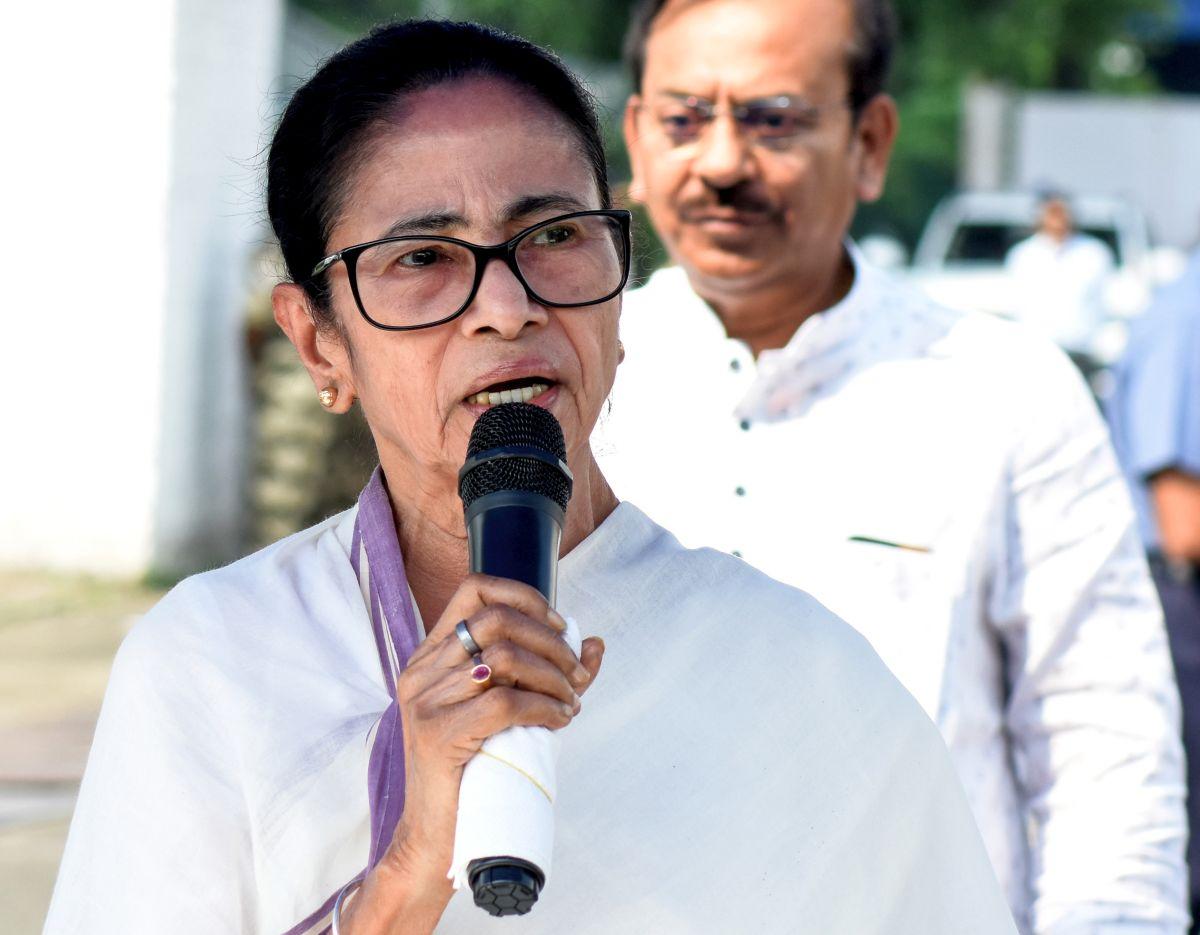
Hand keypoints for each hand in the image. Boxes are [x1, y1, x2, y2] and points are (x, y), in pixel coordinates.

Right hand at [340, 574, 603, 933]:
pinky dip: (543, 707)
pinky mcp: (439, 735)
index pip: (474, 590)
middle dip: (551, 642)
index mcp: (431, 656)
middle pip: (496, 620)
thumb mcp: (509, 712)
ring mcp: (425, 702)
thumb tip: (595, 643)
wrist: (436, 839)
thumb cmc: (475, 772)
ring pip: (504, 659)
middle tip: (577, 676)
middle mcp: (421, 671)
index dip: (525, 598)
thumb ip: (548, 675)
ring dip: (553, 677)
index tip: (560, 628)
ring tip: (570, 702)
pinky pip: (504, 702)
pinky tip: (558, 721)